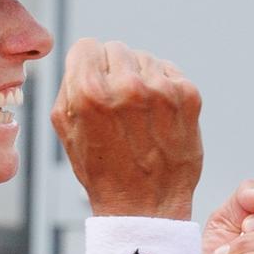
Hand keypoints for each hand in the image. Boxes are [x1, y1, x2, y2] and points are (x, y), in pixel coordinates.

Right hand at [51, 40, 202, 219]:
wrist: (145, 207)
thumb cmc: (103, 171)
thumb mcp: (65, 129)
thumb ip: (69, 85)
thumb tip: (82, 58)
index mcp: (89, 91)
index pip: (86, 46)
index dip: (87, 65)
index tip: (93, 83)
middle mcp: (127, 85)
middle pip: (116, 48)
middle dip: (113, 71)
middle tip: (117, 105)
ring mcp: (161, 89)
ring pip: (144, 58)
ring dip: (140, 78)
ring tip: (138, 115)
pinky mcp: (188, 96)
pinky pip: (169, 72)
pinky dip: (163, 88)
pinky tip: (157, 116)